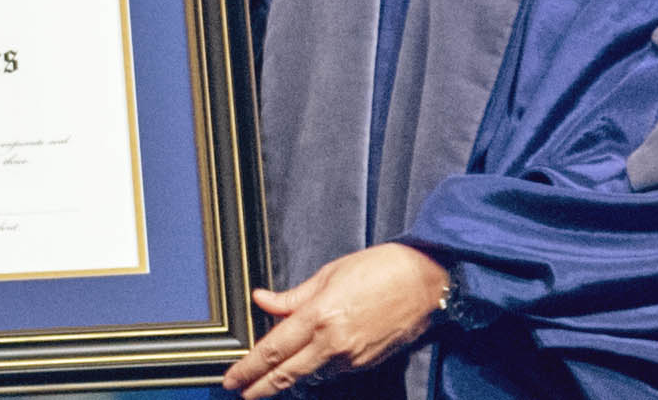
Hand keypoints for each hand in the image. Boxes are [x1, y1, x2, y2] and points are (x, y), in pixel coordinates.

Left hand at [223, 242, 452, 397]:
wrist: (426, 283)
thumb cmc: (380, 269)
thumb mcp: (329, 275)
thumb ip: (292, 297)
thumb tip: (263, 300)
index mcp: (318, 317)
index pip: (272, 351)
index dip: (247, 369)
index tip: (232, 378)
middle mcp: (332, 343)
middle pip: (286, 374)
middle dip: (260, 386)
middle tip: (242, 391)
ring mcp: (351, 358)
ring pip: (309, 376)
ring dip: (288, 380)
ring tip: (268, 381)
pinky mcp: (366, 363)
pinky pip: (332, 372)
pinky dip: (315, 371)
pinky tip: (306, 367)